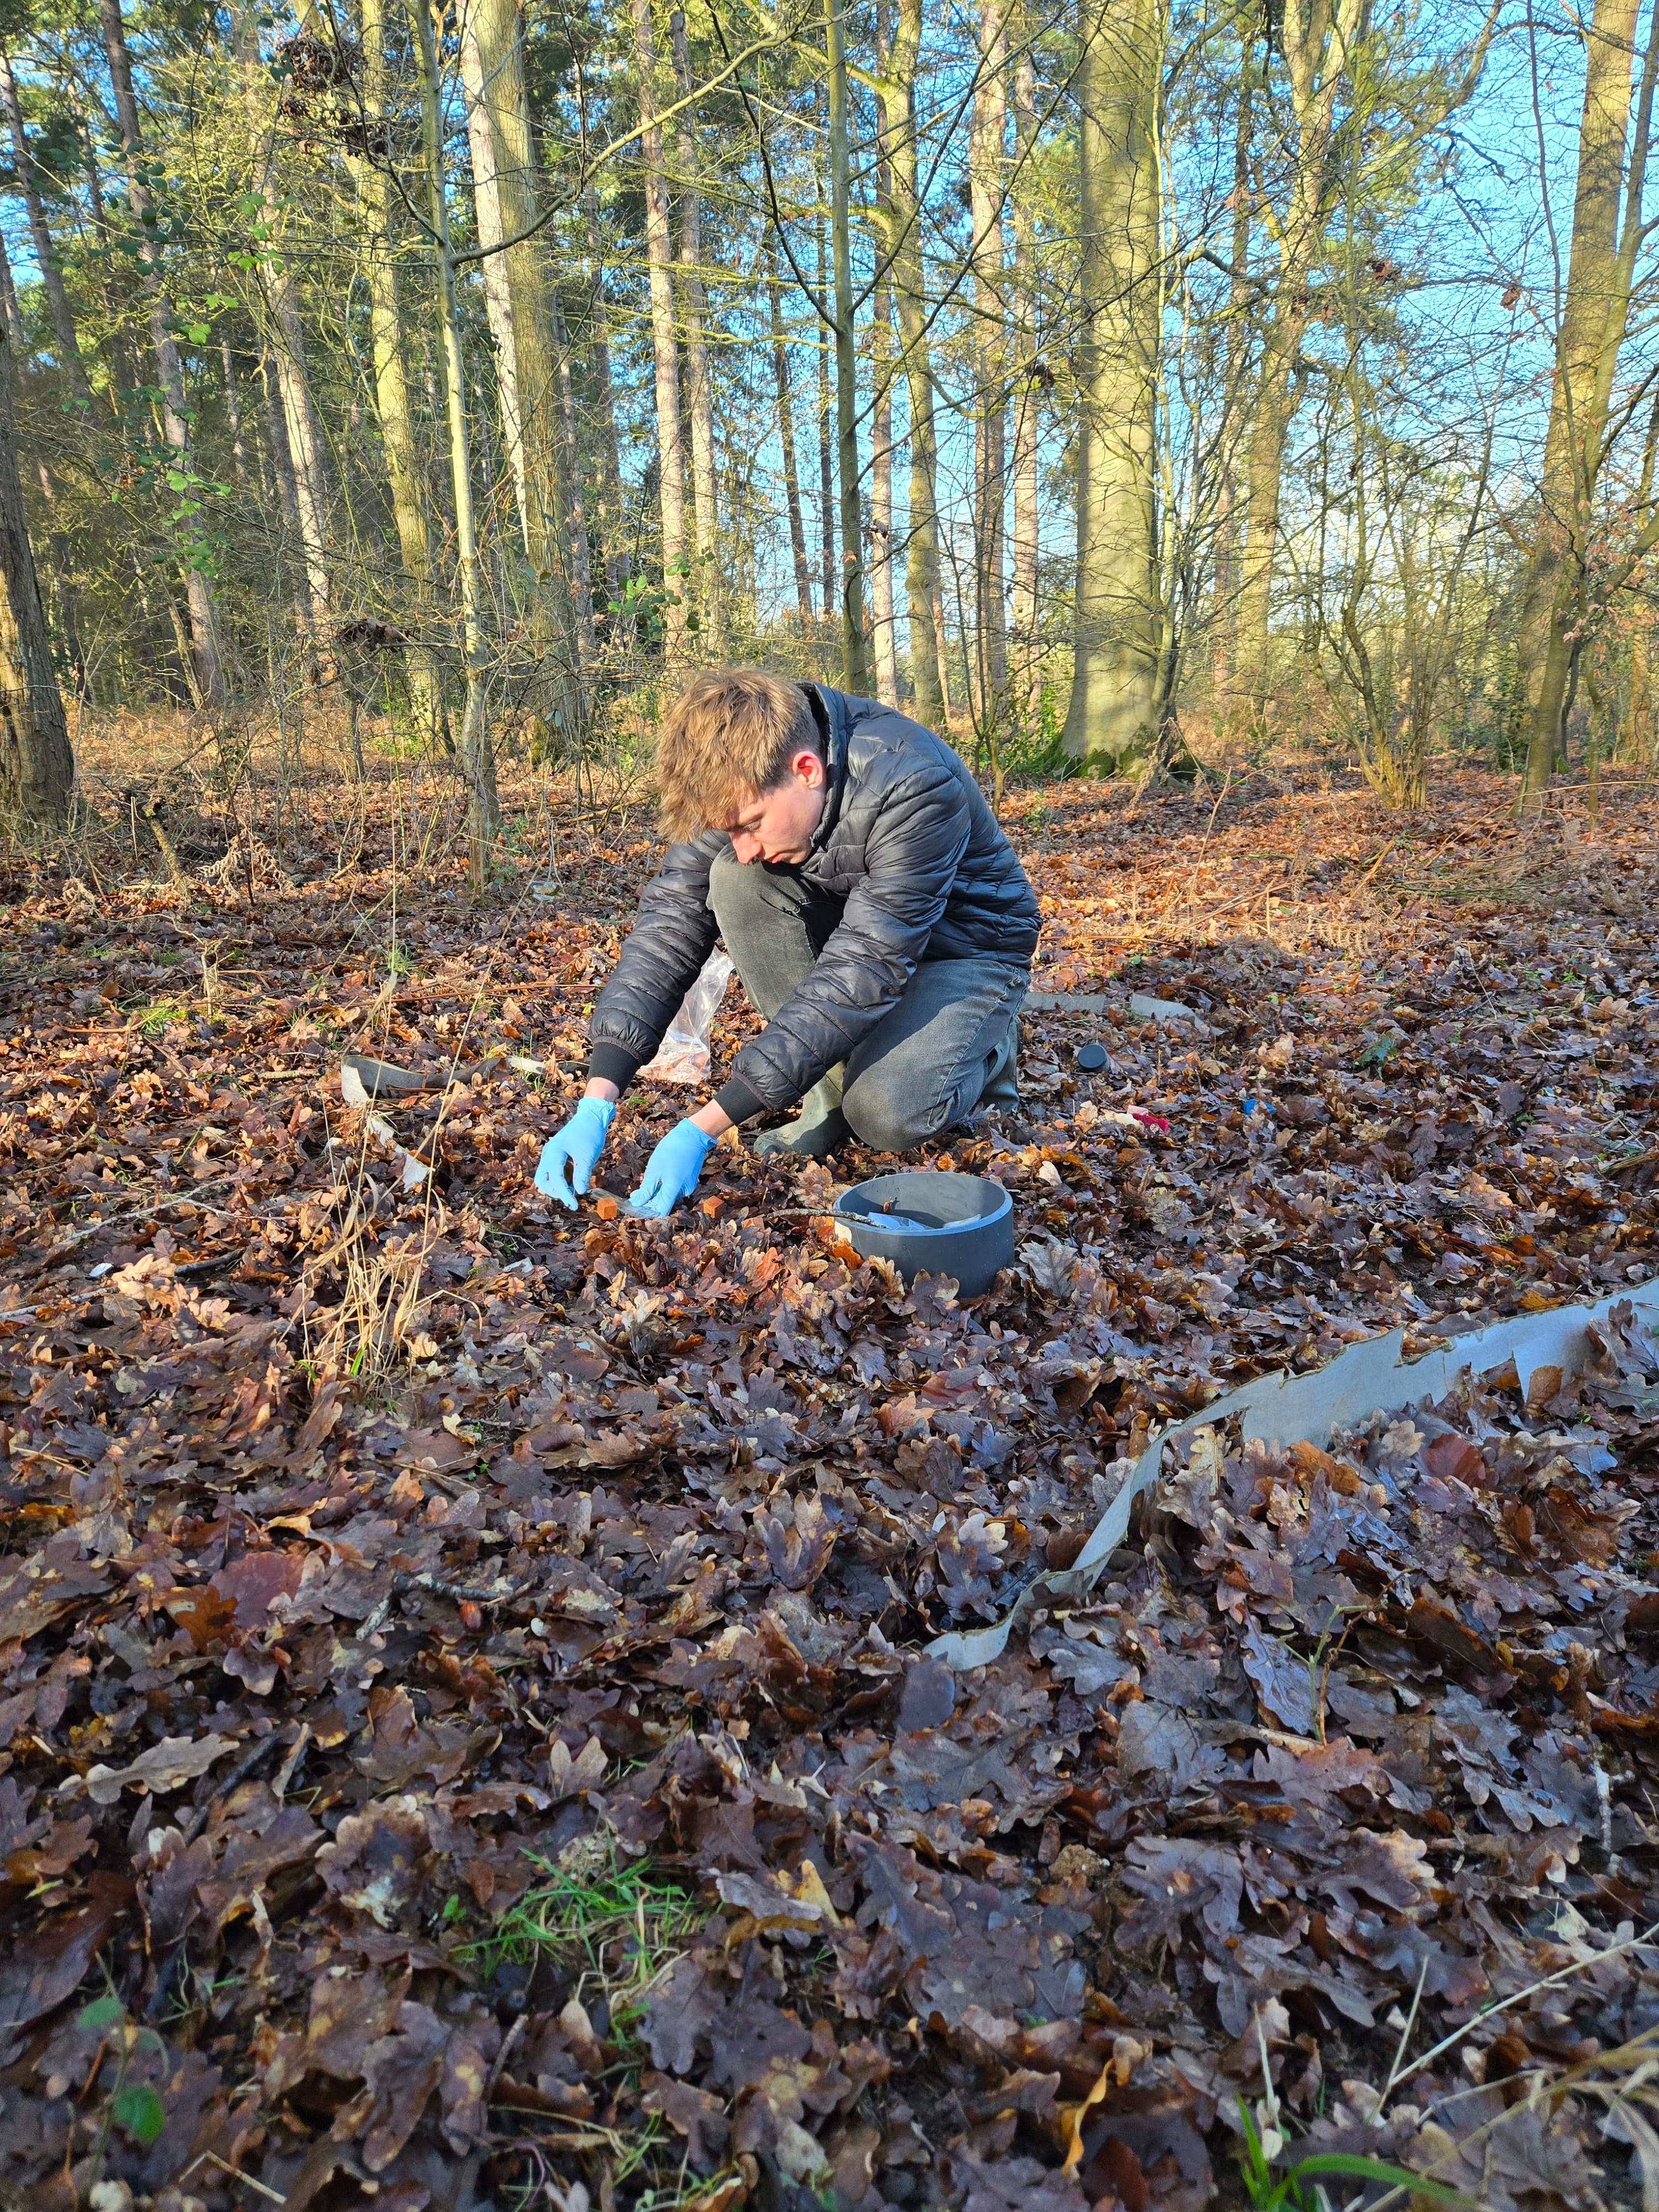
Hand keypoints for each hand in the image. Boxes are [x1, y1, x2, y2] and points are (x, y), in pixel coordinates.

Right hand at [534, 1095, 614, 1209]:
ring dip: (557, 1187)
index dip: (564, 1194)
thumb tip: (579, 1192)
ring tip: (573, 1190)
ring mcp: (551, 1155)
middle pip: (542, 1180)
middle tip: (571, 1197)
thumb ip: (582, 1174)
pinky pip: (554, 1172)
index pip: (555, 1179)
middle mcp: (548, 1154)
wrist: (591, 1117)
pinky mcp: (557, 1156)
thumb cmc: (589, 1133)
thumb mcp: (587, 1156)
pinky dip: (561, 1180)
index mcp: (553, 1152)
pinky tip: (574, 1182)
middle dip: (554, 1191)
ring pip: (546, 1177)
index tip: (574, 1205)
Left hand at [630, 1118, 714, 1217]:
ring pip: (668, 1195)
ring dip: (655, 1192)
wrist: (692, 1136)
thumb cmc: (672, 1149)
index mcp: (674, 1189)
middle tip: (635, 1193)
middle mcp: (683, 1191)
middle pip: (663, 1203)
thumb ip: (646, 1189)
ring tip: (646, 1180)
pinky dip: (663, 1186)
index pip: (660, 1211)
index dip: (647, 1210)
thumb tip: (637, 1203)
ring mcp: (688, 1186)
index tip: (635, 1204)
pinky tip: (657, 1176)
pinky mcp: (688, 1181)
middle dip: (648, 1200)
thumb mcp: (654, 1169)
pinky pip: (673, 1188)